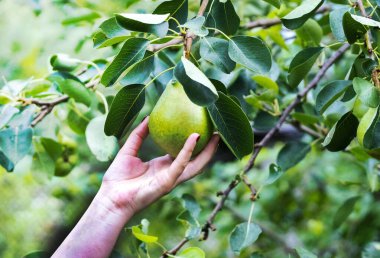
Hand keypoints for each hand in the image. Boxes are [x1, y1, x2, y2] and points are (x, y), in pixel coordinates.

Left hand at [98, 116, 219, 217]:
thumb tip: (148, 117)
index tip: (203, 127)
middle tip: (218, 131)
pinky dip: (189, 151)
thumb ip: (139, 134)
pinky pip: (181, 164)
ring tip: (216, 135)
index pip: (185, 153)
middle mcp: (171, 173)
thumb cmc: (118, 179)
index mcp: (163, 167)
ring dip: (208, 151)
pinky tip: (194, 138)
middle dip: (209, 148)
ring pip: (195, 165)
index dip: (195, 142)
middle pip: (196, 160)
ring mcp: (171, 179)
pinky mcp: (167, 183)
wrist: (110, 198)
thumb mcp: (129, 150)